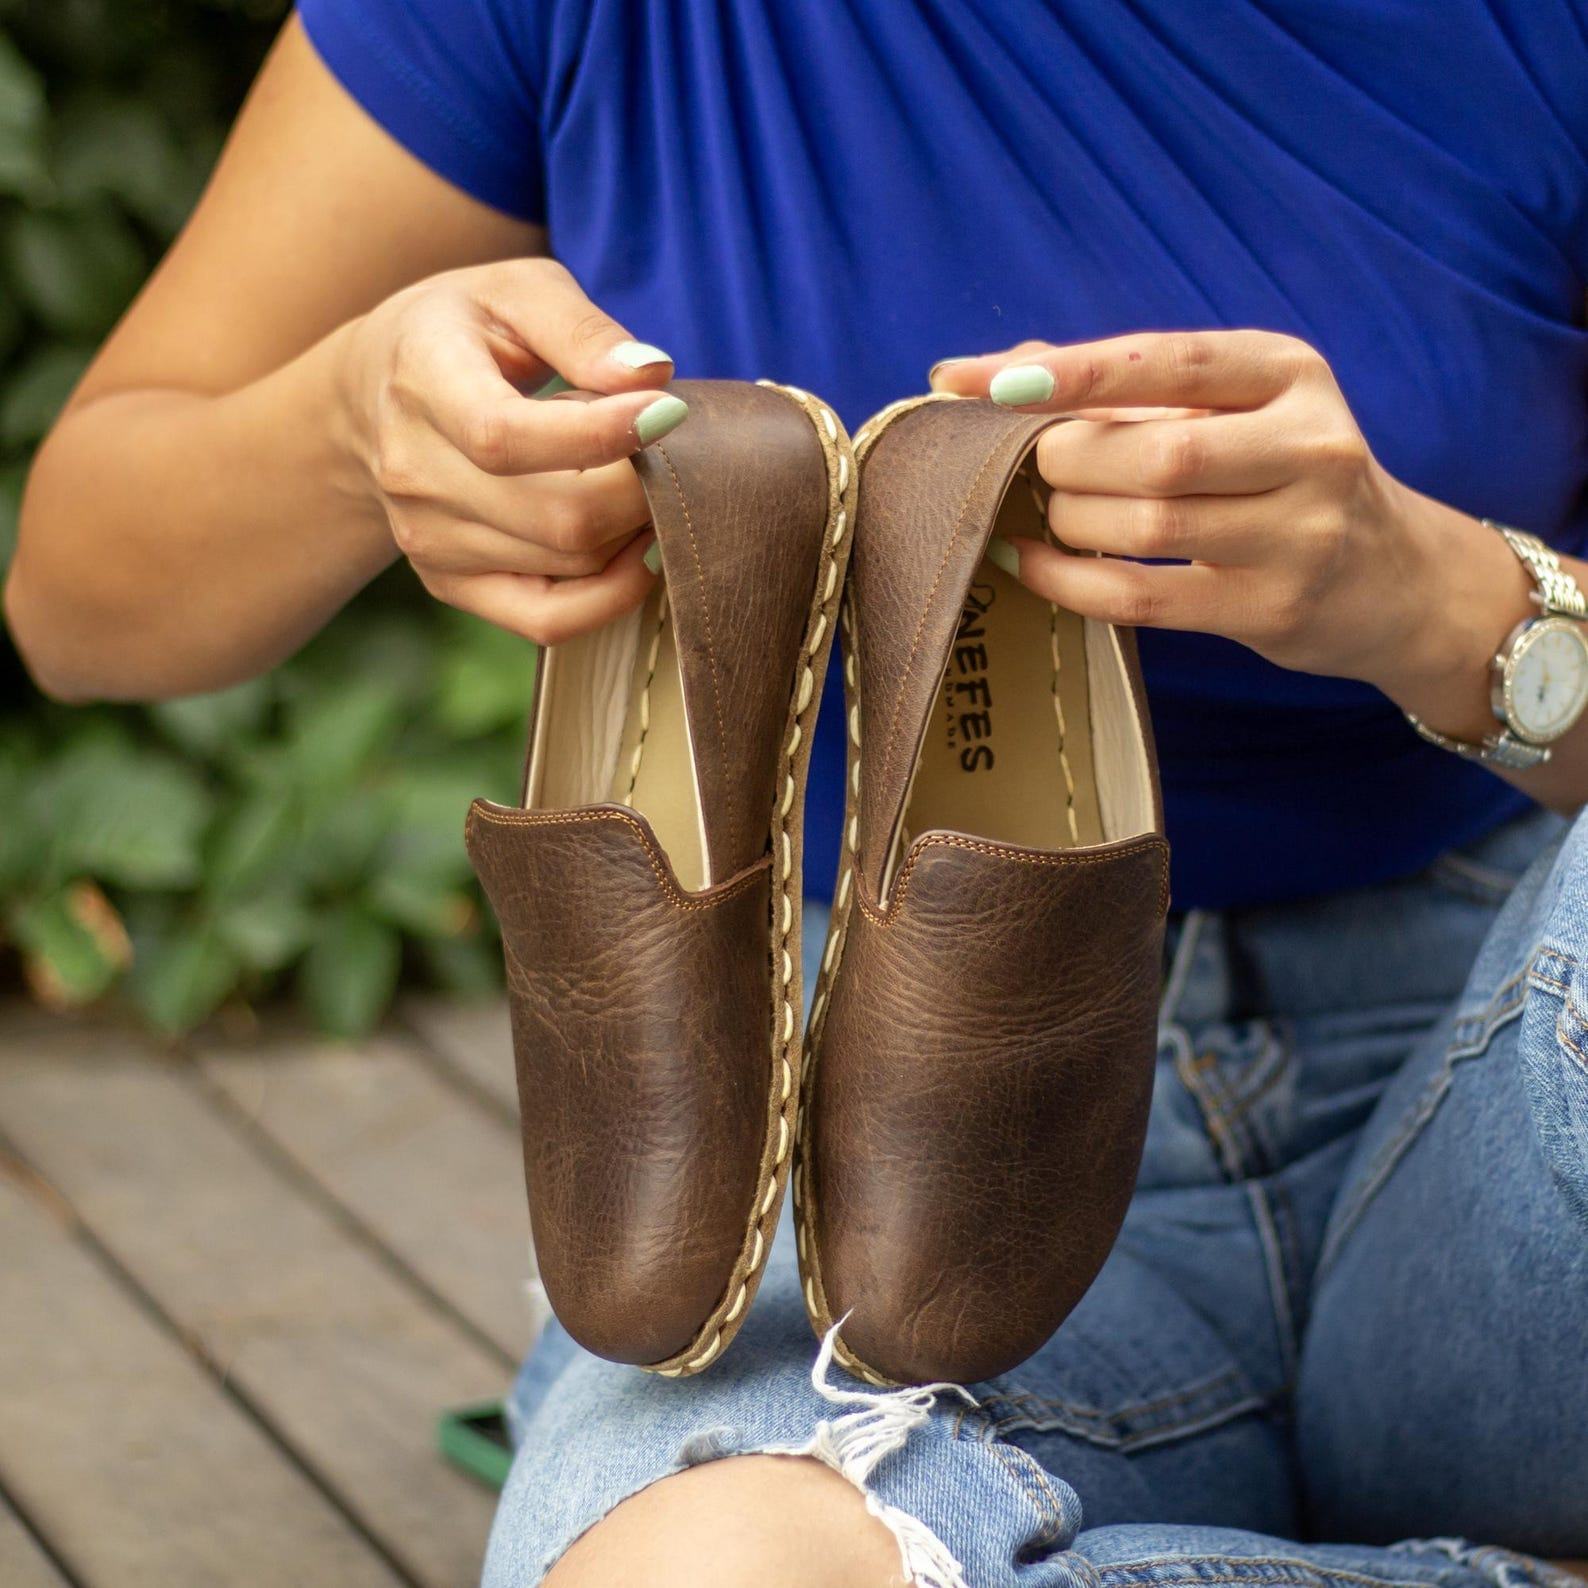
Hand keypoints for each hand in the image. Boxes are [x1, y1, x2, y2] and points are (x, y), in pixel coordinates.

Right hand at [338, 257, 685, 643]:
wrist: (375, 393)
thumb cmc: (465, 330)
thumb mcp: (516, 290)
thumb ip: (582, 327)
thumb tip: (651, 377)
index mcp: (422, 382)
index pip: (507, 436)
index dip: (600, 436)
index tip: (670, 412)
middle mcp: (414, 472)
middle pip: (558, 517)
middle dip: (640, 490)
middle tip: (673, 454)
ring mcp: (427, 539)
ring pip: (569, 564)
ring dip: (631, 531)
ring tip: (640, 482)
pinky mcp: (451, 583)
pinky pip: (549, 620)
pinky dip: (611, 593)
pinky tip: (637, 548)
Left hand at [931, 332, 1528, 730]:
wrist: (1392, 577)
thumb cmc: (1280, 476)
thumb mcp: (1234, 409)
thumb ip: (1130, 383)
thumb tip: (1001, 368)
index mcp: (1289, 374)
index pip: (1167, 361)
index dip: (1070, 373)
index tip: (980, 381)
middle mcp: (1309, 446)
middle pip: (1156, 452)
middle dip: (1067, 460)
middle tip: (1031, 467)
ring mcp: (1300, 534)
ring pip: (1148, 525)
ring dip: (1070, 521)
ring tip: (1047, 515)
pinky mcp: (1273, 609)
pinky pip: (1142, 597)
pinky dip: (1069, 581)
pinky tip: (1029, 562)